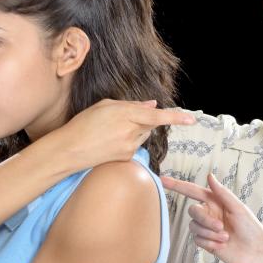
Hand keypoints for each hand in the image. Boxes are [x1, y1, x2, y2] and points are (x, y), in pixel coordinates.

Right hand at [43, 98, 195, 173]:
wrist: (70, 150)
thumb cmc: (84, 124)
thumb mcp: (105, 106)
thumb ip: (131, 105)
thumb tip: (152, 105)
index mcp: (124, 114)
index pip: (156, 116)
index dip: (175, 117)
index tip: (192, 119)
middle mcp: (130, 131)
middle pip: (150, 124)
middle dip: (142, 119)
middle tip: (120, 120)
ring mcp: (129, 146)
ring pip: (143, 134)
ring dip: (135, 130)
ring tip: (111, 131)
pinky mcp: (126, 157)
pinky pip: (135, 145)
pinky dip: (128, 141)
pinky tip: (110, 142)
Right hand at [163, 172, 262, 262]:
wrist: (255, 254)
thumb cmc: (252, 229)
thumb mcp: (239, 208)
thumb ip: (223, 193)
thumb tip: (209, 175)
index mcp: (216, 202)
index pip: (193, 191)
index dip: (177, 185)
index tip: (162, 180)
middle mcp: (210, 213)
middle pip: (193, 211)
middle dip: (205, 220)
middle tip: (220, 227)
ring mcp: (207, 228)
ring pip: (194, 227)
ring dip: (209, 234)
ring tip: (226, 238)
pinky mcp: (206, 242)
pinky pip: (197, 240)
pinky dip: (209, 243)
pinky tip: (221, 246)